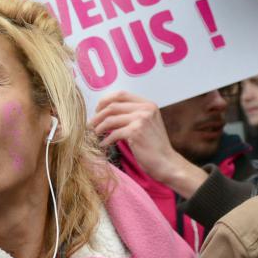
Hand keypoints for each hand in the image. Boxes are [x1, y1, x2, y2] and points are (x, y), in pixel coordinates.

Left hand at [91, 91, 206, 196]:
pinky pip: (113, 133)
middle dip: (98, 115)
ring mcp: (141, 119)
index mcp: (148, 104)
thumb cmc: (154, 146)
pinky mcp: (136, 132)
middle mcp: (146, 109)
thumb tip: (105, 112)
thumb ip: (131, 115)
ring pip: (110, 119)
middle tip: (91, 124)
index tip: (97, 110)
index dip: (105, 100)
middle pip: (113, 106)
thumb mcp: (145, 124)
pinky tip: (103, 145)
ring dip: (99, 127)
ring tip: (95, 134)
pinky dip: (105, 140)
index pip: (121, 94)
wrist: (167, 162)